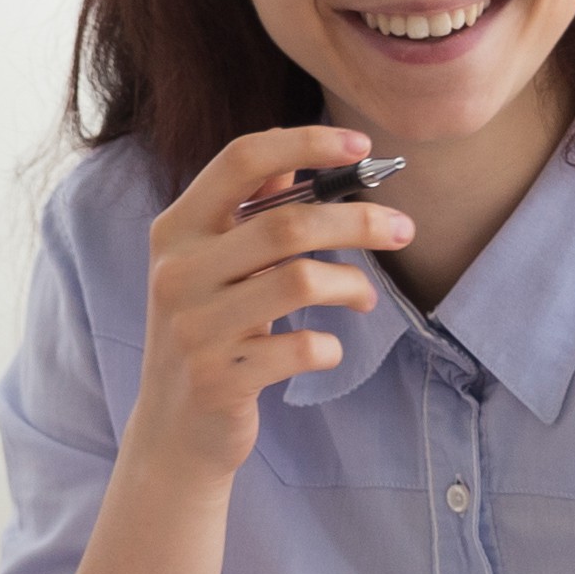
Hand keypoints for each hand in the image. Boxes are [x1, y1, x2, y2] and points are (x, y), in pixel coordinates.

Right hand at [120, 125, 414, 488]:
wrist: (172, 430)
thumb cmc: (207, 333)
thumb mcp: (210, 267)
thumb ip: (246, 214)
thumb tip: (296, 160)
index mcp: (176, 230)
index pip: (240, 160)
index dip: (305, 143)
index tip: (362, 147)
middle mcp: (178, 272)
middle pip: (288, 223)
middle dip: (359, 221)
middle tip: (402, 229)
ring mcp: (195, 328)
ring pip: (301, 280)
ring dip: (351, 285)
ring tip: (365, 297)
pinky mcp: (220, 378)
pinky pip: (303, 347)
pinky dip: (330, 347)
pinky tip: (327, 350)